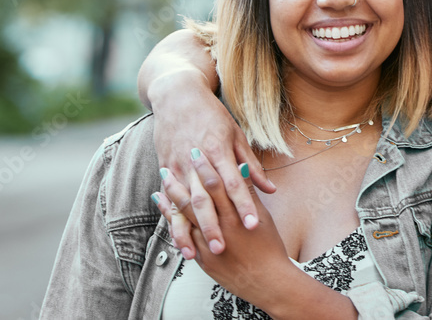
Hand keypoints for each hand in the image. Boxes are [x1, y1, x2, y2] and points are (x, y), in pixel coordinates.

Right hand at [150, 69, 274, 255]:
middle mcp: (196, 159)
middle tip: (224, 249)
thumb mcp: (236, 134)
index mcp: (218, 149)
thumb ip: (251, 164)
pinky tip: (177, 237)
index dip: (243, 205)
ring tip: (196, 253)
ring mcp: (178, 165)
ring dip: (190, 229)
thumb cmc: (211, 114)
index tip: (252, 226)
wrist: (177, 96)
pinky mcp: (165, 168)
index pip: (233, 182)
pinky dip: (172, 219)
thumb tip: (270, 189)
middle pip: (206, 197)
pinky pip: (169, 199)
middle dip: (213, 225)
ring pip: (184, 203)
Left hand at [155, 152, 292, 306]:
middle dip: (182, 179)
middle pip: (196, 198)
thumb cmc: (269, 246)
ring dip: (171, 197)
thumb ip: (248, 192)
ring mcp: (210, 244)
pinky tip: (164, 207)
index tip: (195, 150)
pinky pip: (183, 236)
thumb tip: (240, 168)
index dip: (205, 166)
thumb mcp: (262, 216)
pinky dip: (173, 220)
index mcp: (237, 214)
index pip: (217, 184)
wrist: (269, 281)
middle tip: (170, 162)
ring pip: (185, 216)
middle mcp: (221, 227)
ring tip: (162, 181)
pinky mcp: (204, 259)